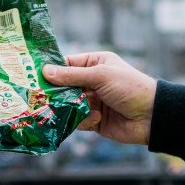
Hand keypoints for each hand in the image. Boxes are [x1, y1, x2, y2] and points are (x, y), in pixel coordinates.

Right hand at [42, 51, 156, 144]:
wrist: (151, 116)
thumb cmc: (130, 87)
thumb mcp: (101, 76)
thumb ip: (72, 76)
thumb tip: (46, 71)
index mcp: (96, 64)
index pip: (67, 64)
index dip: (52, 70)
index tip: (33, 75)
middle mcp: (93, 81)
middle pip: (64, 86)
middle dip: (56, 92)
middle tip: (39, 97)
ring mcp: (93, 101)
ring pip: (68, 105)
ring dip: (70, 108)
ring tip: (67, 110)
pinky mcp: (94, 120)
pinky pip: (78, 120)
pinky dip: (83, 120)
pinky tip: (96, 119)